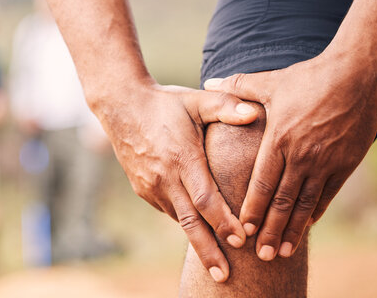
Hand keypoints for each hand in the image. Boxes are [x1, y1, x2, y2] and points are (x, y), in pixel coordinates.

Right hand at [94, 82, 257, 281]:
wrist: (121, 107)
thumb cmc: (165, 103)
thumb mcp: (196, 100)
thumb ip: (226, 106)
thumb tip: (255, 113)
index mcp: (182, 158)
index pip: (206, 198)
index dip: (224, 221)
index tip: (241, 240)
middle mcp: (165, 177)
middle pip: (190, 222)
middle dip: (208, 251)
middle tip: (224, 277)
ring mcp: (151, 186)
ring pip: (179, 219)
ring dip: (198, 240)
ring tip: (216, 262)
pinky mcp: (143, 189)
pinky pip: (168, 209)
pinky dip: (185, 220)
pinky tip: (198, 228)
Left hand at [204, 50, 376, 260]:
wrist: (358, 74)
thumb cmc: (309, 77)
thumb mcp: (270, 82)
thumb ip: (238, 87)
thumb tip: (210, 81)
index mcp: (279, 139)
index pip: (262, 183)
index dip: (252, 209)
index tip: (244, 230)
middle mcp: (301, 156)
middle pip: (282, 201)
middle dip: (270, 230)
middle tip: (262, 255)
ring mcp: (325, 161)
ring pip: (305, 203)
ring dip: (293, 229)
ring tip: (283, 252)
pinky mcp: (345, 163)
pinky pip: (328, 193)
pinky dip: (315, 211)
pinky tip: (306, 226)